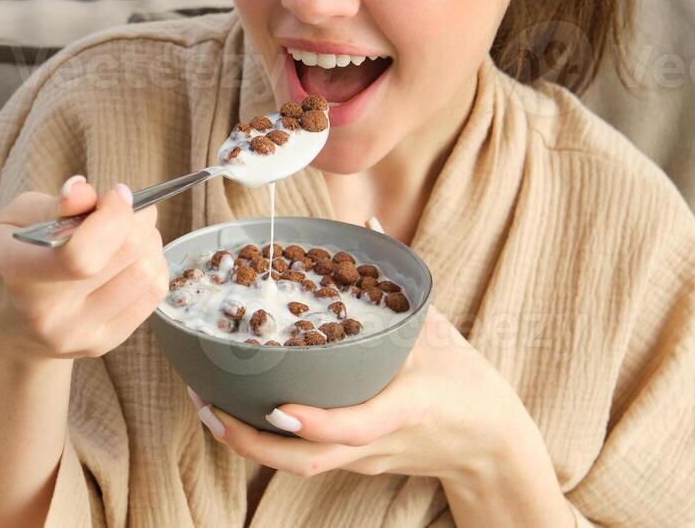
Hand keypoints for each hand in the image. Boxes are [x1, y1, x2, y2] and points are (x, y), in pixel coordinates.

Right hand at [0, 175, 167, 360]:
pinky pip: (153, 295)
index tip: (117, 193)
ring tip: (130, 231)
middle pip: (126, 257)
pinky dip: (153, 264)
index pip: (82, 255)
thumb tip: (85, 191)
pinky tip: (132, 257)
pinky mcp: (104, 344)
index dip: (114, 216)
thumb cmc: (10, 260)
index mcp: (20, 276)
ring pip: (146, 274)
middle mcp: (50, 315)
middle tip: (128, 206)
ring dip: (149, 241)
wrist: (5, 325)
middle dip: (138, 218)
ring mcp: (80, 335)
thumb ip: (52, 205)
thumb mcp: (14, 219)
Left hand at [190, 307, 542, 481]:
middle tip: (208, 406)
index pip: (358, 426)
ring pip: (298, 466)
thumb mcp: (437, 327)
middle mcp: (378, 442)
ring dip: (247, 444)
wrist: (487, 444)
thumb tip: (369, 228)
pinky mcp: (353, 463)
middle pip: (308, 461)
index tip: (277, 408)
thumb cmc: (463, 382)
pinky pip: (302, 457)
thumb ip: (400, 280)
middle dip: (250, 441)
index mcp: (407, 408)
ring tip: (206, 408)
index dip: (316, 422)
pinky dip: (265, 441)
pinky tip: (234, 411)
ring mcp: (363, 459)